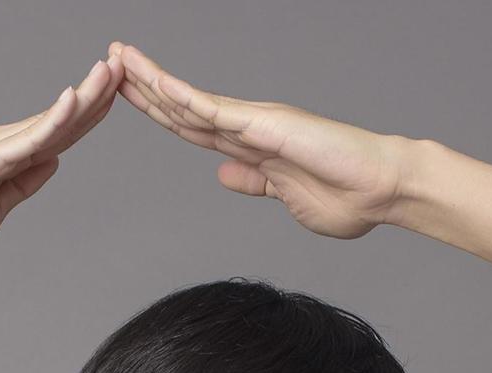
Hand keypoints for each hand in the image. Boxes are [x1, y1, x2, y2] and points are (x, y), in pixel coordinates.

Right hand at [0, 54, 122, 270]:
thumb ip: (24, 184)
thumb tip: (52, 162)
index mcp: (6, 157)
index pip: (57, 134)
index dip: (87, 115)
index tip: (115, 95)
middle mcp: (0, 143)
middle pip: (58, 120)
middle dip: (93, 94)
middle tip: (122, 66)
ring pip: (48, 121)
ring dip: (82, 96)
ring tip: (110, 71)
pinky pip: (26, 138)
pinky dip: (53, 119)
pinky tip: (75, 100)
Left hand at [110, 42, 411, 238]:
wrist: (382, 190)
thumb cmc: (347, 197)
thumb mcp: (286, 198)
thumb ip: (254, 183)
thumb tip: (224, 175)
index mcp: (250, 148)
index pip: (191, 128)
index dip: (158, 112)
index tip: (128, 97)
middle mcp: (248, 127)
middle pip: (182, 106)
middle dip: (143, 85)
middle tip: (109, 60)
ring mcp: (255, 122)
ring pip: (190, 99)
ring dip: (152, 80)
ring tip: (119, 56)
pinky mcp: (265, 125)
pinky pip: (214, 110)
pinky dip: (182, 96)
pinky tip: (154, 84)